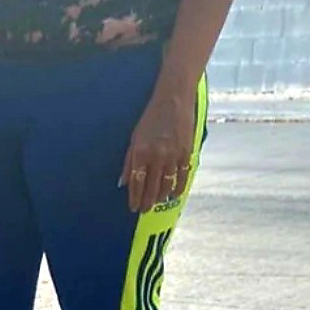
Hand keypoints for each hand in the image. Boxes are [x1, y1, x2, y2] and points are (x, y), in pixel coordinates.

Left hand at [120, 83, 194, 212]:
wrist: (174, 99)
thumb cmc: (152, 118)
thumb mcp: (135, 138)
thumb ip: (129, 162)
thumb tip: (124, 183)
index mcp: (140, 152)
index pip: (136, 183)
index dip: (135, 198)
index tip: (133, 208)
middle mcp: (156, 156)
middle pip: (151, 188)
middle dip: (147, 202)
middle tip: (145, 210)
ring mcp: (172, 155)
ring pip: (166, 186)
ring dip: (161, 197)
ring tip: (157, 202)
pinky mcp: (186, 152)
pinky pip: (182, 177)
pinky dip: (178, 188)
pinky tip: (174, 195)